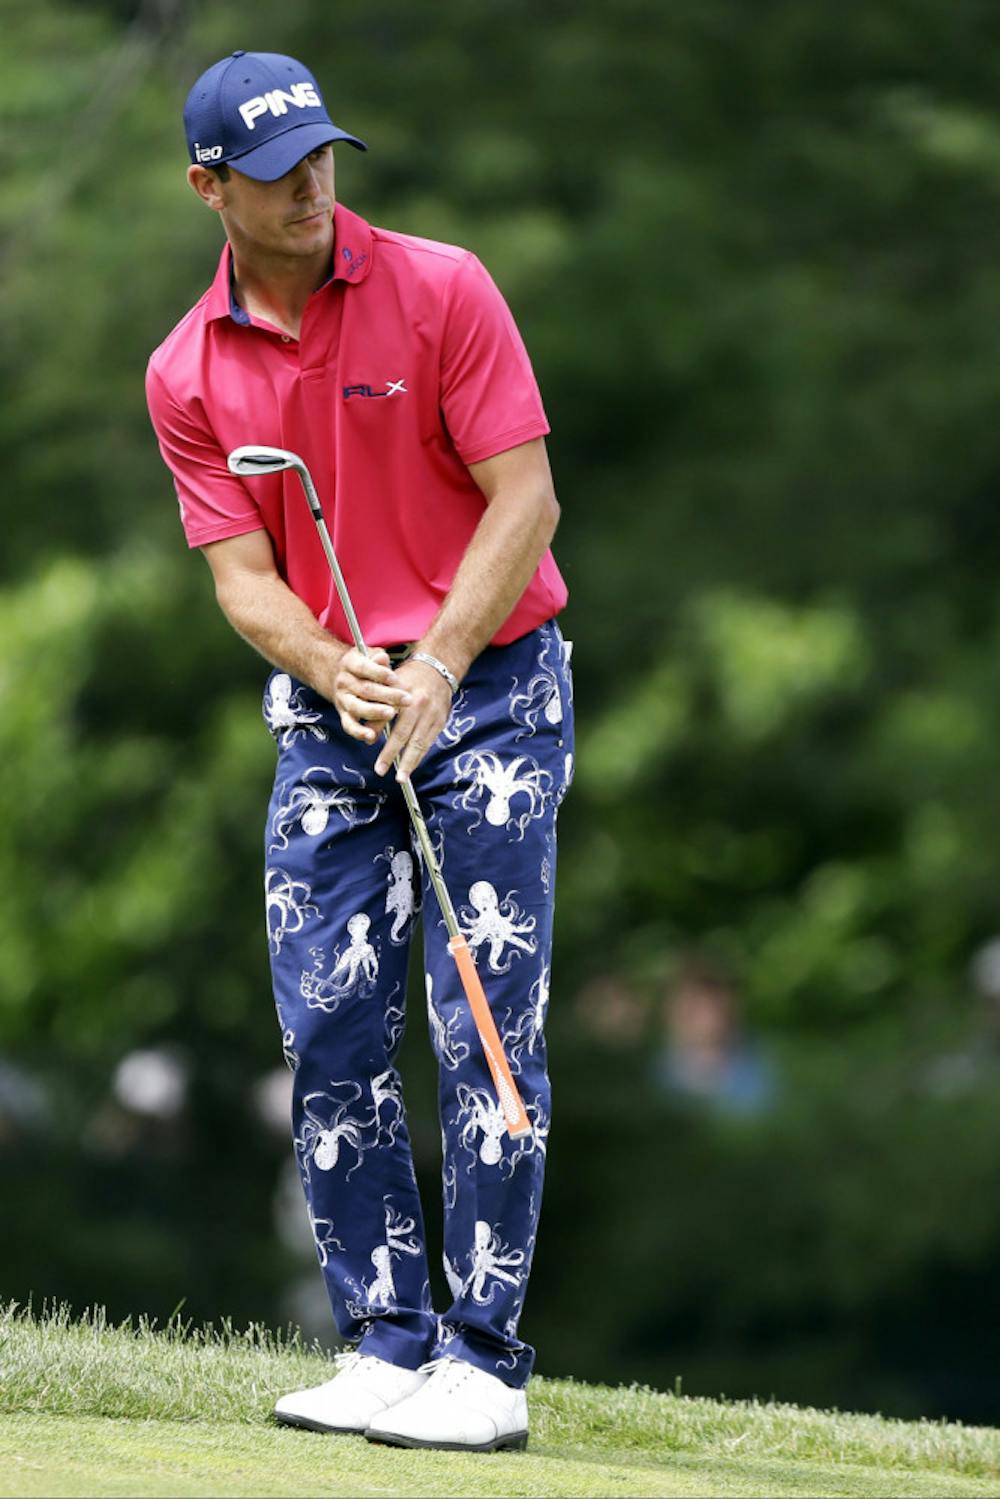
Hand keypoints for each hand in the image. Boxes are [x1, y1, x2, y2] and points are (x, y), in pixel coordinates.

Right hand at [330, 647, 412, 744]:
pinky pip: (349, 726)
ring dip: (375, 712)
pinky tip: (372, 736)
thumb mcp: (370, 655)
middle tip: (406, 700)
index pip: (364, 667)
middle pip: (365, 689)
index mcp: (350, 663)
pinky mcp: (343, 714)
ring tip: (391, 714)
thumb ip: (377, 658)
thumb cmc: (364, 665)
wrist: (341, 675)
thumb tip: (382, 659)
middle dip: (387, 695)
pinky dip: (359, 732)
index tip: (395, 679)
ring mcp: (342, 699)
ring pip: (357, 707)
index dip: (380, 674)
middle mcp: (343, 682)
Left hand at [374, 657, 454, 781]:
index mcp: (403, 694)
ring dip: (410, 762)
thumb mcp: (389, 686)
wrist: (438, 669)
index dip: (377, 735)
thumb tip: (369, 737)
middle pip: (404, 735)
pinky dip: (420, 755)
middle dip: (392, 755)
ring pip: (420, 742)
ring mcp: (432, 714)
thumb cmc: (408, 677)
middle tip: (381, 771)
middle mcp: (419, 705)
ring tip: (401, 777)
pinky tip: (412, 766)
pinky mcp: (441, 721)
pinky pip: (429, 742)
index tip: (370, 751)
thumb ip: (378, 709)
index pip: (387, 720)